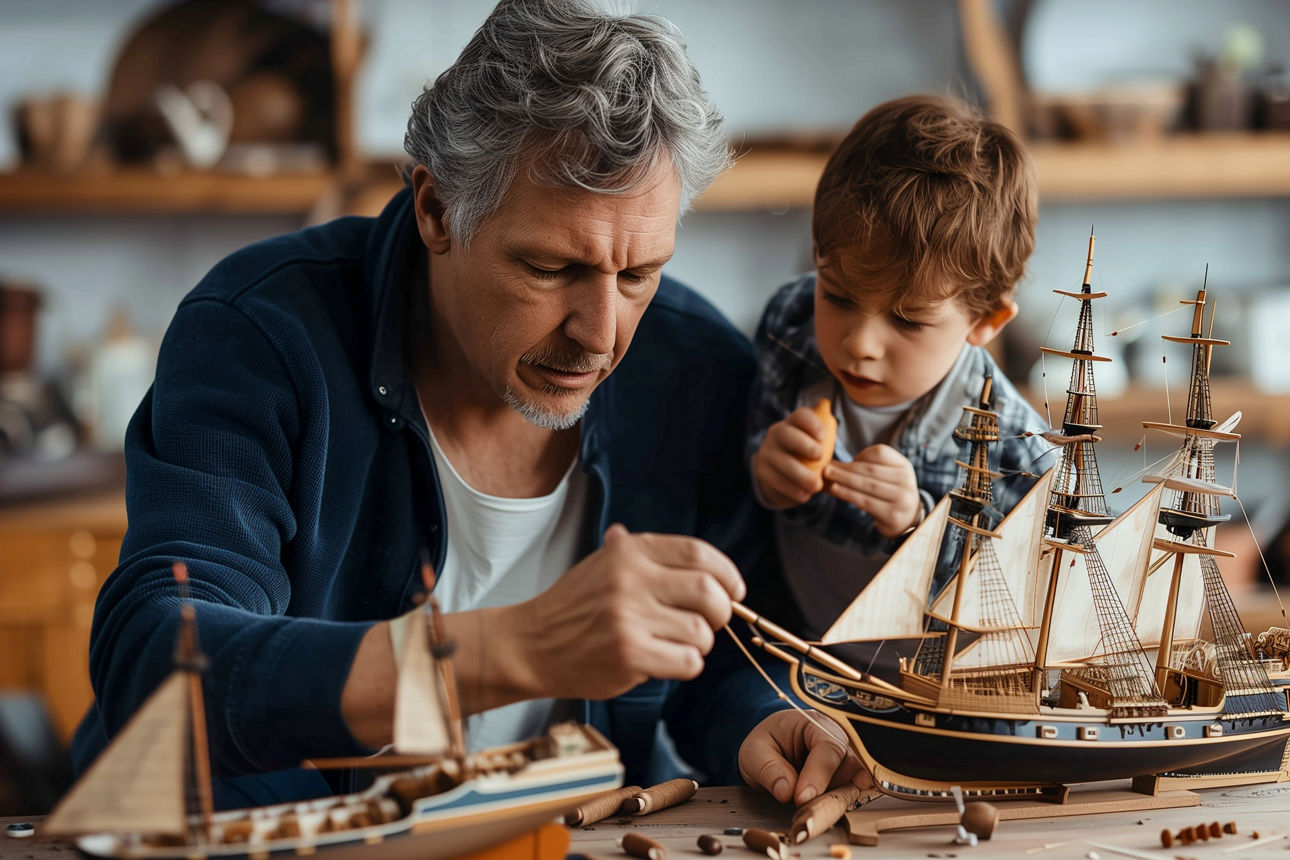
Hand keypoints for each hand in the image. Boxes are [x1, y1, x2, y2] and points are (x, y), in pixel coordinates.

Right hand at [507, 524, 745, 700]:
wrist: (530, 644)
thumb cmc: (574, 606)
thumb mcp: (604, 565)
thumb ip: (649, 558)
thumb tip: (700, 562)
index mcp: (630, 552)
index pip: (698, 553)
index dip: (726, 573)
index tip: (732, 590)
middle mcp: (631, 579)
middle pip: (709, 591)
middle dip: (721, 611)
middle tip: (709, 622)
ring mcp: (629, 618)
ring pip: (702, 632)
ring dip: (699, 644)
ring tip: (675, 644)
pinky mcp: (629, 655)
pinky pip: (688, 662)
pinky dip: (687, 665)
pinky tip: (666, 662)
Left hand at [738, 710, 873, 804]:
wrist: (768, 752)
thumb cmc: (765, 744)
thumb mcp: (755, 752)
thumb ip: (770, 770)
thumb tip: (787, 792)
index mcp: (814, 723)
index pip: (827, 749)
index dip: (817, 776)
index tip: (801, 798)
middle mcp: (836, 740)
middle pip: (848, 767)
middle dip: (828, 792)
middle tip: (805, 811)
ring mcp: (844, 761)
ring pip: (852, 784)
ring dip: (832, 801)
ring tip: (808, 810)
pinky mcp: (845, 781)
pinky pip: (851, 795)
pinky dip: (838, 805)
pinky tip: (825, 811)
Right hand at [752, 407, 832, 507]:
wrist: (781, 472)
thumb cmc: (807, 457)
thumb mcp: (817, 446)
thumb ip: (830, 443)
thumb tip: (864, 453)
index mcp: (793, 423)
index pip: (801, 415)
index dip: (812, 423)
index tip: (824, 437)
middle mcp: (777, 433)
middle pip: (786, 434)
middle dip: (804, 445)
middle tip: (820, 457)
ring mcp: (767, 452)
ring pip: (782, 461)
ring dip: (800, 475)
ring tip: (816, 486)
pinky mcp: (762, 471)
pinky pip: (776, 480)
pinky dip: (792, 489)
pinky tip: (804, 495)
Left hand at [823, 444, 921, 537]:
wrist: (906, 520)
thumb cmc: (888, 493)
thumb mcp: (886, 476)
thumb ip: (866, 467)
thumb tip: (832, 463)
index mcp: (904, 466)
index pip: (880, 453)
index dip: (861, 455)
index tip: (844, 460)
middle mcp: (906, 481)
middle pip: (871, 470)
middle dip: (846, 468)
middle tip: (826, 467)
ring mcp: (901, 498)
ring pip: (867, 485)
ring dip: (844, 480)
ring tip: (827, 476)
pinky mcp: (892, 515)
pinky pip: (865, 502)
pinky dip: (848, 494)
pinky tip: (835, 489)